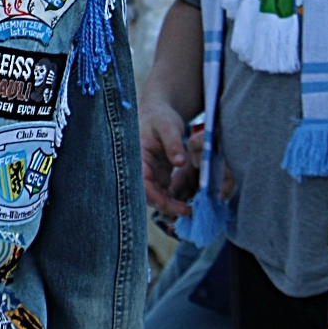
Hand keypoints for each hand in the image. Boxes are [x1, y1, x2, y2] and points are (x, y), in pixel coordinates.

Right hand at [140, 101, 197, 218]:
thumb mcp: (168, 126)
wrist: (160, 114)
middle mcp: (141, 169)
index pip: (141, 182)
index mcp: (137, 158)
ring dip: (171, 207)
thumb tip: (180, 162)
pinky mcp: (159, 177)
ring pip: (158, 197)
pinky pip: (165, 193)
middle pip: (149, 194)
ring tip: (190, 213)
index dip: (153, 196)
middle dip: (166, 206)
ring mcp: (150, 175)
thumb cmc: (161, 117)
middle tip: (187, 213)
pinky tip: (188, 207)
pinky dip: (175, 201)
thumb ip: (173, 143)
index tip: (169, 205)